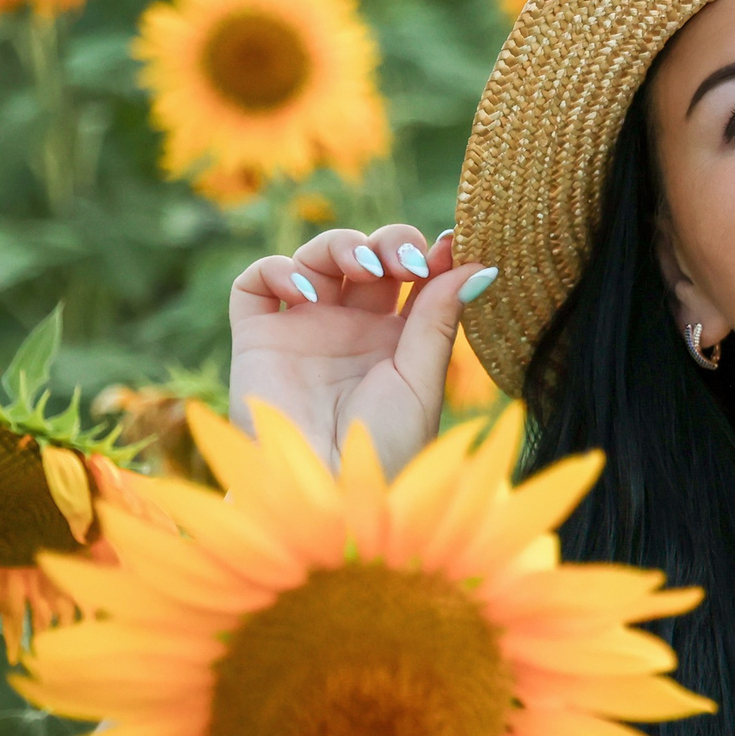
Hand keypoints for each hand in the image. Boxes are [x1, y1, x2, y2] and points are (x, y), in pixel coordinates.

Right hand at [226, 224, 491, 476]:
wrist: (326, 493)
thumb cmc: (384, 448)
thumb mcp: (421, 380)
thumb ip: (440, 319)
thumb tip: (480, 264)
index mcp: (395, 340)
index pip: (413, 276)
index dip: (430, 252)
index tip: (453, 244)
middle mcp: (349, 329)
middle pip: (368, 256)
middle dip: (390, 242)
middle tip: (407, 263)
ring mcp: (303, 330)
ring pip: (316, 257)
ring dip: (342, 245)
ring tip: (365, 268)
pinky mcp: (257, 339)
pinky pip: (255, 284)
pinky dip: (278, 270)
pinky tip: (308, 292)